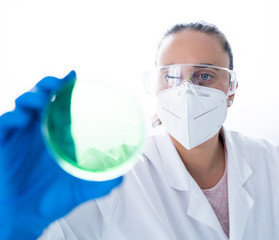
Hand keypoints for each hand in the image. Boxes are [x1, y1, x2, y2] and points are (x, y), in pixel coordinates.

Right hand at [0, 71, 122, 239]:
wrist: (26, 216)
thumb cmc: (51, 199)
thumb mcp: (84, 188)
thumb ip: (105, 180)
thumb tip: (124, 173)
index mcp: (57, 135)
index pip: (62, 105)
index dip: (67, 89)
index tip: (75, 76)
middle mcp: (39, 131)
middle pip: (42, 98)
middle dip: (48, 85)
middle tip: (58, 82)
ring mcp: (20, 136)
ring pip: (22, 106)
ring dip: (31, 97)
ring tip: (41, 99)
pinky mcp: (3, 144)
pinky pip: (4, 123)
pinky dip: (12, 117)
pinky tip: (23, 119)